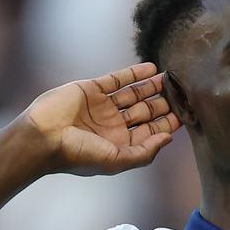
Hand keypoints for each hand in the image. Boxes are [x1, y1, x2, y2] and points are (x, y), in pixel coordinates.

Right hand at [20, 62, 181, 174]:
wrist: (43, 137)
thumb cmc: (79, 155)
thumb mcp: (118, 160)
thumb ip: (145, 152)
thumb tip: (169, 139)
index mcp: (120, 144)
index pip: (151, 132)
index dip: (168, 123)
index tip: (187, 114)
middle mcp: (113, 125)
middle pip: (146, 112)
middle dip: (164, 104)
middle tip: (182, 93)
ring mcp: (103, 106)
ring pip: (134, 94)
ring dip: (152, 87)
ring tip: (170, 79)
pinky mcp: (92, 89)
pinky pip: (118, 79)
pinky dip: (135, 73)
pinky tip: (152, 68)